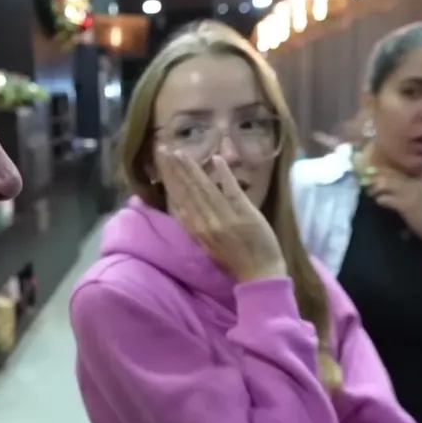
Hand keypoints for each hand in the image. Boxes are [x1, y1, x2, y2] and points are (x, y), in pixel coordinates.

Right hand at [159, 149, 285, 281]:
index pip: (179, 199)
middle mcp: (206, 223)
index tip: (161, 162)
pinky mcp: (245, 214)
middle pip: (188, 190)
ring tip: (180, 152)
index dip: (169, 179)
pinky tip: (216, 158)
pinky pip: (232, 190)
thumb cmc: (234, 259)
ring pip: (204, 188)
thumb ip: (195, 222)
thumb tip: (181, 202)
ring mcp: (226, 217)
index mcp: (197, 230)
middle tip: (164, 148)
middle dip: (175, 168)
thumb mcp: (207, 243)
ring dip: (192, 168)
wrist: (260, 274)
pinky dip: (224, 174)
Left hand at [358, 159, 421, 241]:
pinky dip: (380, 200)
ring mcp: (411, 193)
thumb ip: (412, 182)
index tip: (374, 169)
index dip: (384, 166)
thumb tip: (390, 177)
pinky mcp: (406, 205)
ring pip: (385, 183)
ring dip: (375, 188)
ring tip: (371, 193)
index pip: (400, 165)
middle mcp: (416, 181)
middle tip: (367, 182)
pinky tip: (379, 202)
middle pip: (389, 173)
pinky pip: (386, 199)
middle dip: (375, 177)